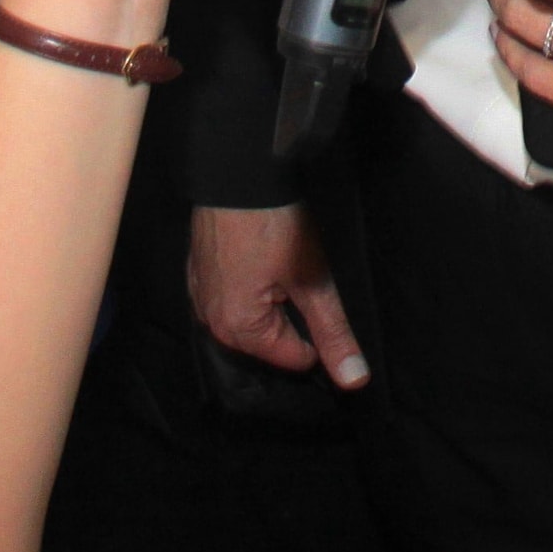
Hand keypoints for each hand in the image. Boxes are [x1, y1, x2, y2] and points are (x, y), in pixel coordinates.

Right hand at [189, 203, 369, 387]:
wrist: (238, 168)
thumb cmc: (276, 225)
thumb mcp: (314, 281)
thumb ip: (333, 333)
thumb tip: (355, 382)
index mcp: (237, 329)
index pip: (294, 358)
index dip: (319, 334)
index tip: (324, 298)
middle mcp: (210, 320)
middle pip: (268, 342)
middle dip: (292, 319)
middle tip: (305, 278)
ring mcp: (199, 293)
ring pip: (249, 318)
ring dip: (271, 303)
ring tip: (286, 268)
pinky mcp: (198, 268)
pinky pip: (230, 296)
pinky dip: (250, 286)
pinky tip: (264, 260)